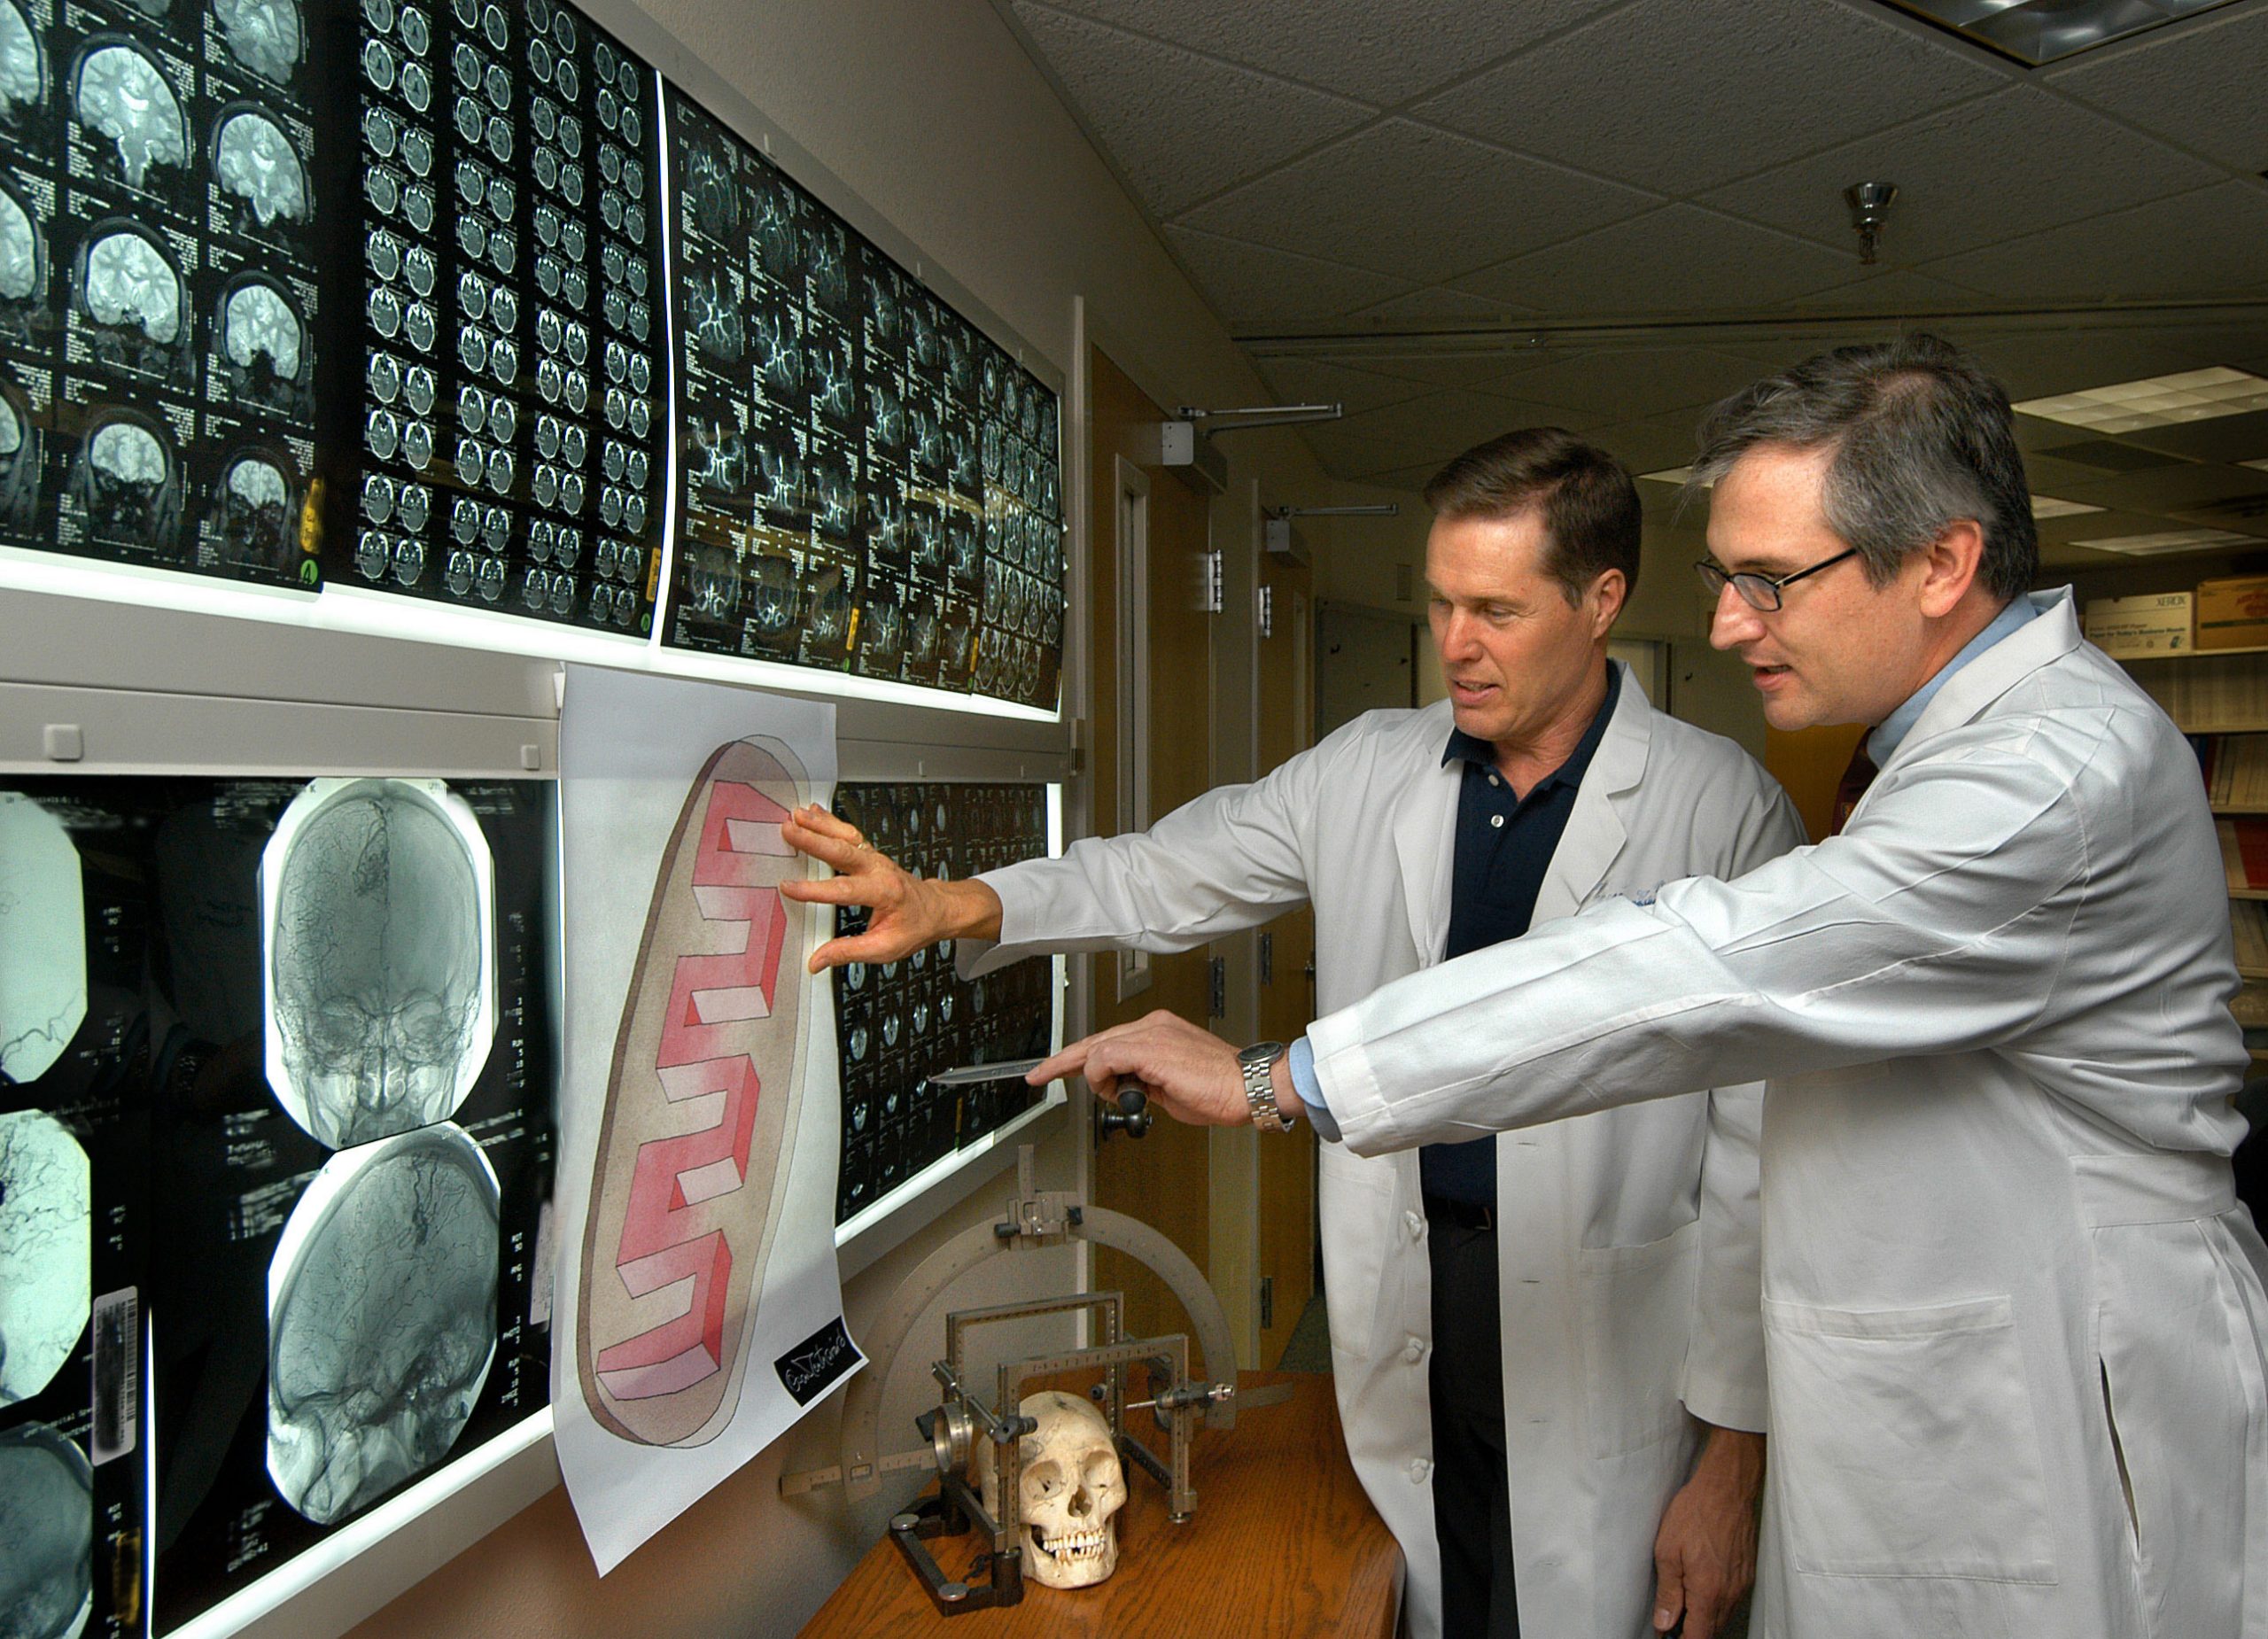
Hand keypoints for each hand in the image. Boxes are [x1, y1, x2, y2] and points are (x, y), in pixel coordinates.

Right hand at [777, 804, 1001, 972]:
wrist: (938, 909)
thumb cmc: (916, 926)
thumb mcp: (886, 948)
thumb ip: (849, 952)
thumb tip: (818, 960)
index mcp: (884, 892)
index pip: (844, 889)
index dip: (814, 889)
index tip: (789, 887)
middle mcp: (879, 869)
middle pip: (842, 851)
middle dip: (813, 840)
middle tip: (788, 831)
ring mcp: (875, 858)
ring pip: (845, 836)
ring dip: (819, 824)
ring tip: (795, 816)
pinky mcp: (870, 854)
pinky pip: (849, 833)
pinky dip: (830, 821)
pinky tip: (813, 812)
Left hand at [1026, 1011, 1302, 1127]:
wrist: (1247, 1087)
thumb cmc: (1219, 1090)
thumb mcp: (1169, 1090)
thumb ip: (1143, 1084)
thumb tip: (1124, 1092)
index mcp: (1159, 1031)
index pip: (1108, 1041)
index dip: (1079, 1057)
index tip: (1058, 1069)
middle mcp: (1152, 1025)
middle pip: (1095, 1040)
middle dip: (1064, 1061)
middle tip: (1039, 1074)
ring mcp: (1151, 1033)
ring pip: (1097, 1048)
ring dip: (1095, 1077)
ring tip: (1112, 1095)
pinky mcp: (1150, 1047)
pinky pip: (1106, 1057)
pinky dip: (1102, 1076)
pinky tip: (1113, 1090)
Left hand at [1652, 1424, 1761, 1636]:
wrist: (1728, 1487)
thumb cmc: (1695, 1513)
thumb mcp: (1667, 1551)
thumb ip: (1668, 1593)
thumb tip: (1664, 1625)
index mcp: (1709, 1593)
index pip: (1699, 1637)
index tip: (1666, 1636)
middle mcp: (1730, 1594)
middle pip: (1712, 1630)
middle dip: (1692, 1631)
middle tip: (1669, 1621)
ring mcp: (1742, 1584)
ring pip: (1723, 1617)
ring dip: (1704, 1619)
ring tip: (1682, 1606)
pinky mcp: (1747, 1573)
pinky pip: (1732, 1600)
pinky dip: (1716, 1604)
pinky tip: (1700, 1589)